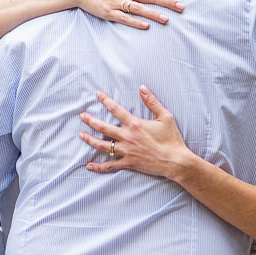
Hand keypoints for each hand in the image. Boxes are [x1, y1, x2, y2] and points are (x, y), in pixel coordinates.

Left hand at [79, 86, 193, 180]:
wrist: (174, 160)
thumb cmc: (171, 138)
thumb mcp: (165, 116)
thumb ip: (152, 102)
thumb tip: (142, 88)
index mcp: (135, 124)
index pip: (116, 110)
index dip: (106, 100)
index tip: (97, 94)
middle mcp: (127, 137)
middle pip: (103, 127)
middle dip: (90, 120)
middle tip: (82, 115)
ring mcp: (126, 151)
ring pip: (102, 145)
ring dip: (89, 140)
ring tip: (81, 135)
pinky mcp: (128, 163)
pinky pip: (109, 165)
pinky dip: (98, 166)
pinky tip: (89, 165)